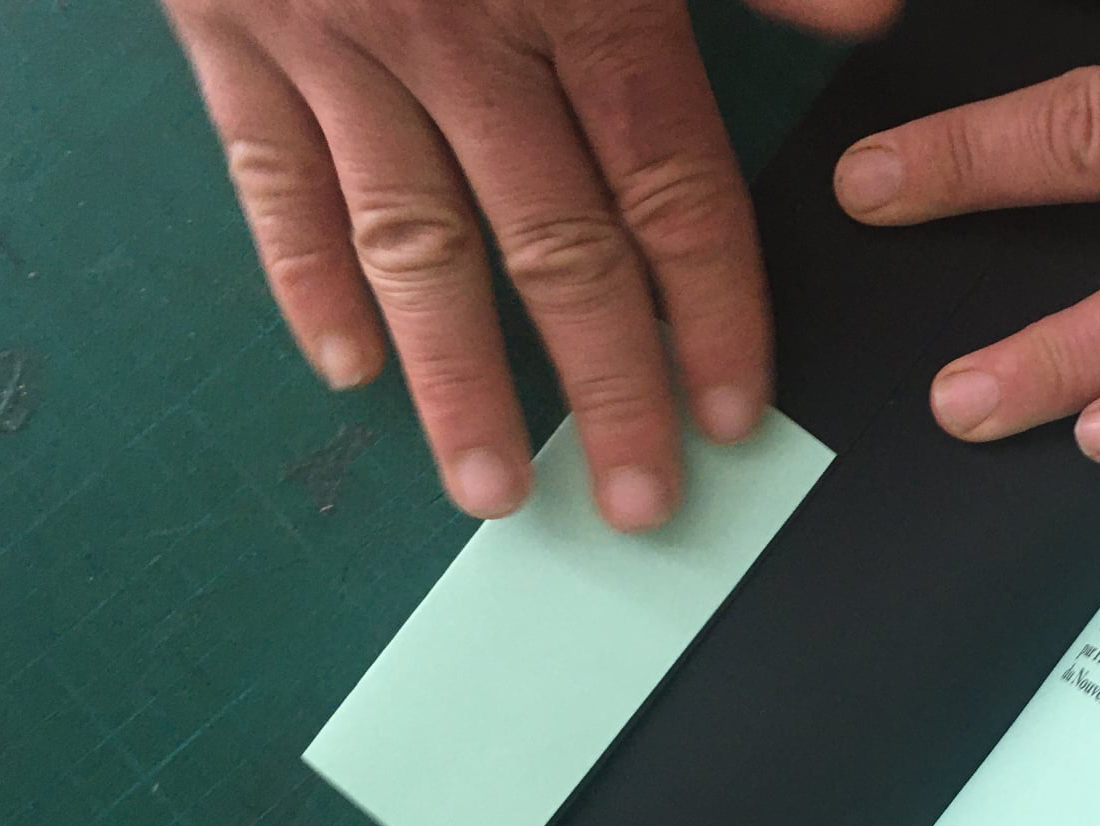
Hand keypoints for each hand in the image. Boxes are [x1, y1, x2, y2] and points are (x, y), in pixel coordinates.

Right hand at [163, 0, 894, 529]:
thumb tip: (868, 19)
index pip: (668, 184)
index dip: (712, 306)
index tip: (736, 410)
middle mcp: (461, 35)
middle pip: (553, 245)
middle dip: (608, 386)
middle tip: (644, 502)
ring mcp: (336, 42)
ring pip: (411, 242)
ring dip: (459, 379)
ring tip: (498, 488)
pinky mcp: (231, 33)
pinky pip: (266, 179)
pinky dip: (302, 278)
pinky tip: (350, 369)